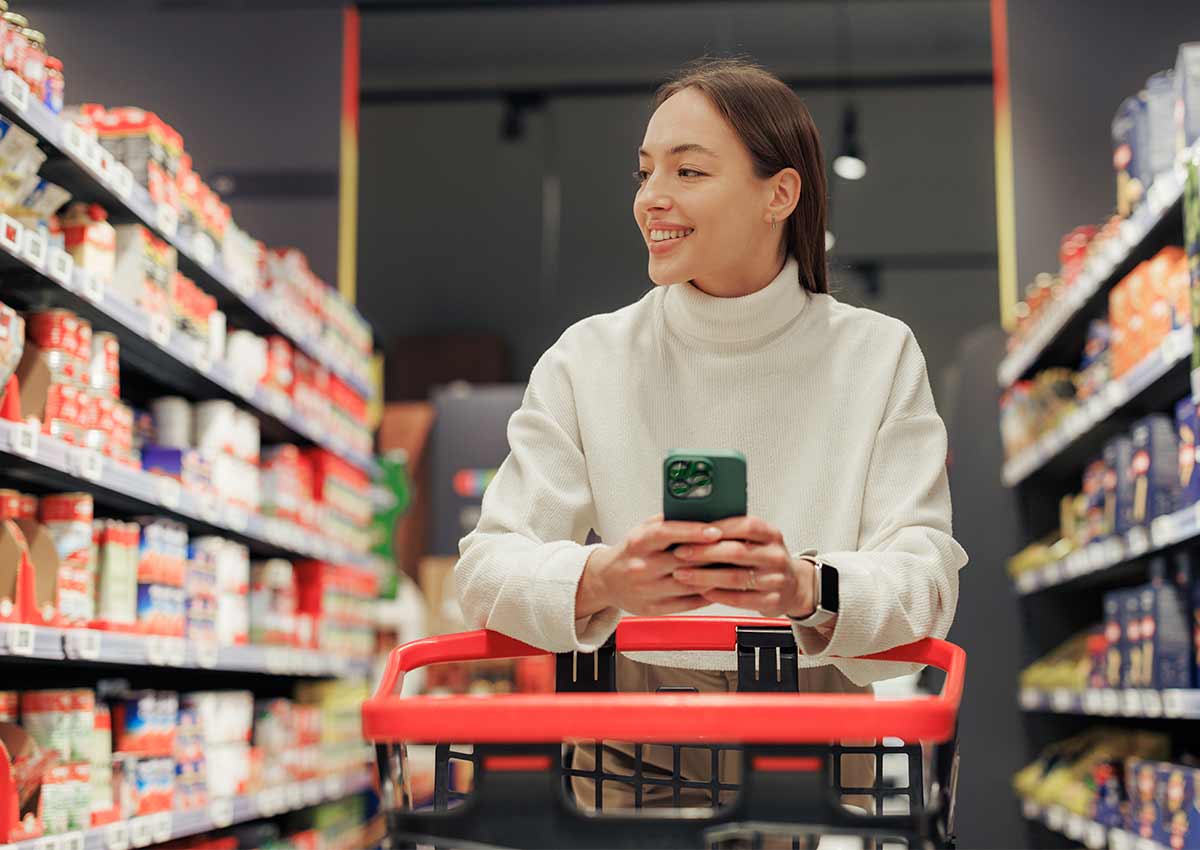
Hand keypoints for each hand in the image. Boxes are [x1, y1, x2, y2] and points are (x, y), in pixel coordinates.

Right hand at [576, 514, 719, 616]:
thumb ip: (668, 521)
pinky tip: (719, 585)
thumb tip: (700, 511)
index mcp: (638, 543)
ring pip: (690, 583)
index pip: (667, 534)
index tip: (716, 530)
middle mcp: (641, 567)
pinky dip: (707, 594)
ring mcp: (647, 590)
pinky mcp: (654, 609)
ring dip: (715, 575)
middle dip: (713, 554)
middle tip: (736, 547)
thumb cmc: (630, 552)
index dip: (694, 532)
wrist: (605, 581)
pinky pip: (688, 602)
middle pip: (684, 561)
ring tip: (733, 567)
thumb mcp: (642, 530)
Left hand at [670, 515, 814, 618]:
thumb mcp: (756, 539)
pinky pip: (739, 599)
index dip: (717, 528)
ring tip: (682, 574)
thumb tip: (694, 523)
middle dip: (703, 553)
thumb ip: (731, 531)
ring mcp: (776, 580)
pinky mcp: (771, 601)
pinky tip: (701, 590)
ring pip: (735, 578)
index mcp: (771, 534)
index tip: (691, 531)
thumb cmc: (763, 558)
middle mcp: (776, 556)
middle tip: (679, 553)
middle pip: (737, 552)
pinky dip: (717, 595)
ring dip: (704, 576)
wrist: (792, 586)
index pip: (745, 526)